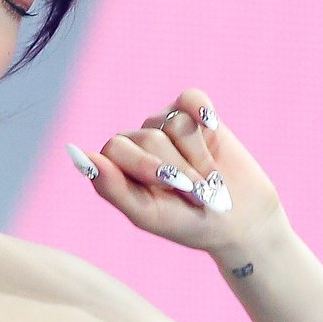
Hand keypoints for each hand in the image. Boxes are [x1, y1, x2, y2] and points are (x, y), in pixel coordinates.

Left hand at [66, 89, 285, 253]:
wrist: (239, 220)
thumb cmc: (188, 223)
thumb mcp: (148, 215)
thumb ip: (112, 189)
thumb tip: (82, 156)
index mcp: (118, 168)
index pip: (114, 148)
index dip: (144, 165)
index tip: (169, 186)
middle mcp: (138, 143)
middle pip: (148, 137)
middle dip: (178, 168)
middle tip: (195, 192)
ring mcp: (166, 125)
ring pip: (174, 122)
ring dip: (197, 155)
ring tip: (208, 177)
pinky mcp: (195, 113)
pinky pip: (191, 97)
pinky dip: (203, 112)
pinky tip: (212, 128)